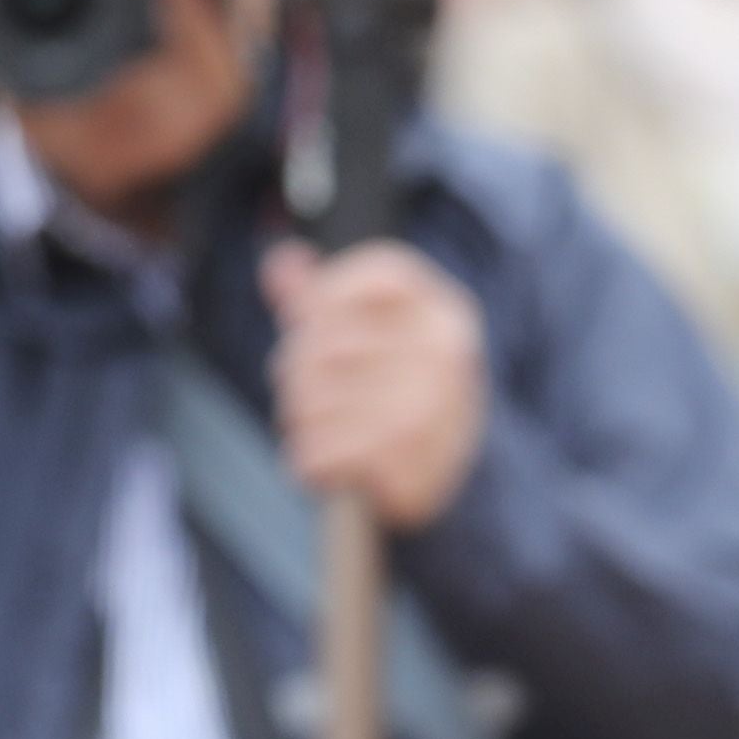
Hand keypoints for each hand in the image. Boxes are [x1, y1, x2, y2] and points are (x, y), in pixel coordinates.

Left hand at [262, 239, 487, 530]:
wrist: (459, 480)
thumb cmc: (396, 396)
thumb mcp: (370, 337)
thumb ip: (319, 297)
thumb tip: (279, 258)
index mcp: (441, 311)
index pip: (374, 271)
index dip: (325, 297)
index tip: (315, 326)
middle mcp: (443, 351)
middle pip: (321, 342)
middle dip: (296, 373)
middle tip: (309, 394)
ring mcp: (430, 407)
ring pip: (311, 402)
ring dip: (300, 421)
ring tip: (323, 429)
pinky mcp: (409, 462)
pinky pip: (318, 453)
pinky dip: (309, 463)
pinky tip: (330, 461)